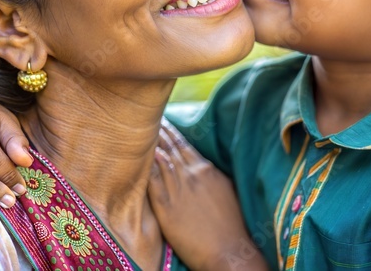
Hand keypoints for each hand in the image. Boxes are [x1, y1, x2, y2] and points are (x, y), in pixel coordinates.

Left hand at [149, 120, 267, 270]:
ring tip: (138, 131)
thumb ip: (214, 175)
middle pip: (170, 148)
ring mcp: (178, 190)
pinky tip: (139, 156)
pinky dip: (146, 167)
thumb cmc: (232, 224)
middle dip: (158, 132)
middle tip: (145, 118)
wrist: (229, 251)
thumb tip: (206, 166)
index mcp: (207, 169)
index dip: (171, 132)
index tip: (162, 121)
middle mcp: (192, 174)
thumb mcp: (227, 190)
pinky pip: (152, 182)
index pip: (184, 144)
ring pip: (160, 160)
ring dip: (150, 145)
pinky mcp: (167, 207)